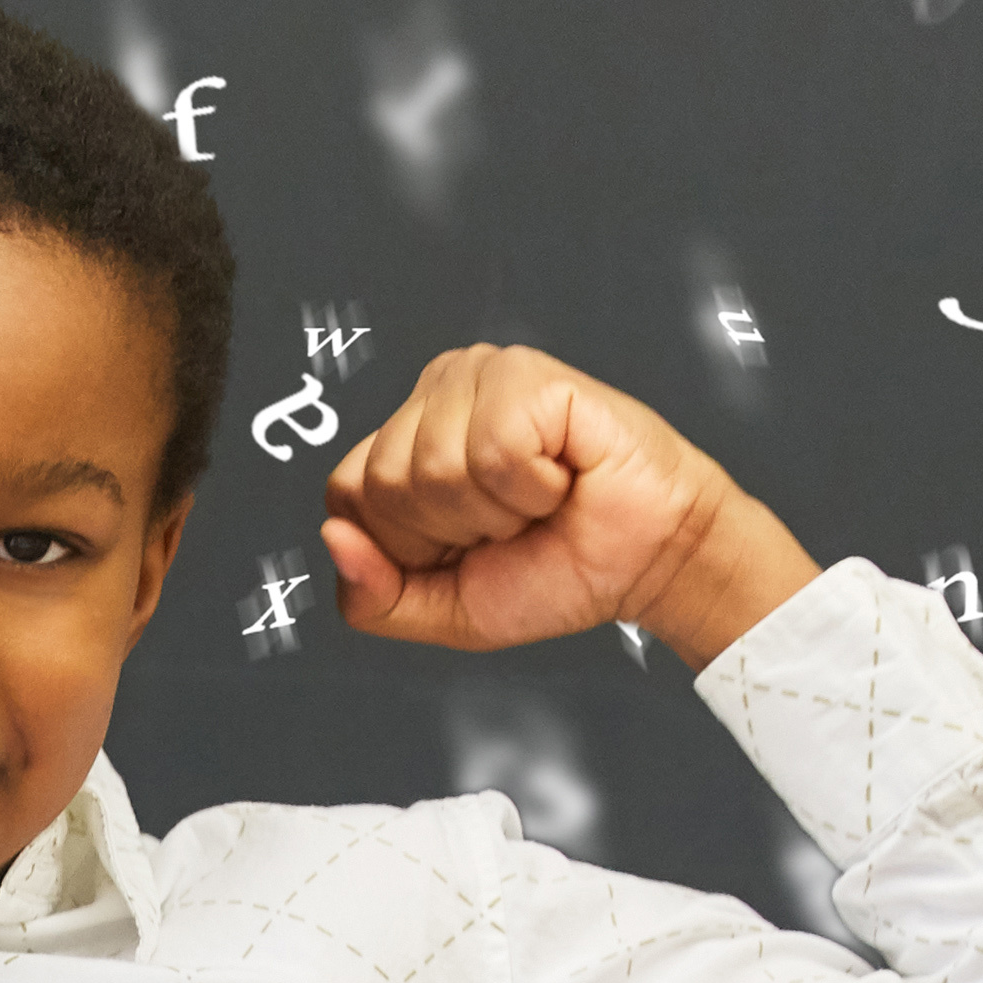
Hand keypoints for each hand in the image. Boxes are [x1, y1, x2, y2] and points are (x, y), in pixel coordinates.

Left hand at [319, 345, 817, 668]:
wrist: (650, 561)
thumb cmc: (557, 568)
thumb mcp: (445, 609)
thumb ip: (373, 595)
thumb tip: (331, 541)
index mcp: (402, 442)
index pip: (347, 498)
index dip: (407, 547)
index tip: (467, 546)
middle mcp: (431, 396)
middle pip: (384, 486)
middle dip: (455, 531)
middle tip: (512, 521)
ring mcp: (475, 375)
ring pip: (434, 470)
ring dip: (500, 512)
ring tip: (539, 497)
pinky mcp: (524, 372)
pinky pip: (493, 451)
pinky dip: (532, 487)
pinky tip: (561, 473)